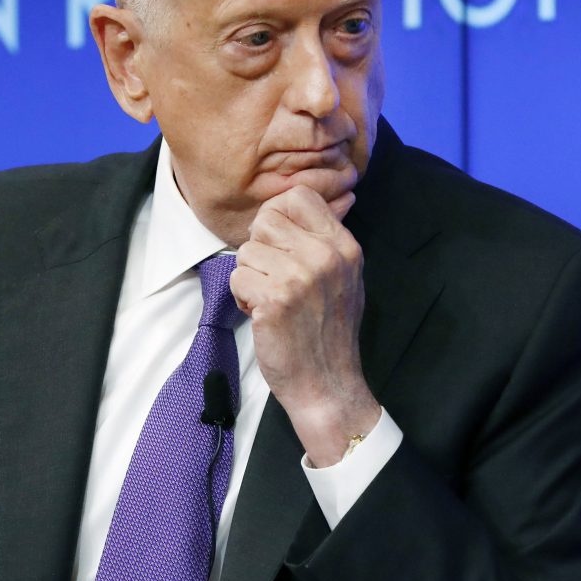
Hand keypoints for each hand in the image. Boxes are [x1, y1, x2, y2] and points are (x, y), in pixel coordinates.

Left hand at [231, 185, 380, 466]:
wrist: (328, 385)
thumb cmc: (328, 334)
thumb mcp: (343, 278)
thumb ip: (321, 243)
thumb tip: (286, 210)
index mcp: (343, 246)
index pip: (298, 196)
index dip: (277, 215)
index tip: (276, 243)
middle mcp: (324, 256)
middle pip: (266, 220)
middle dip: (259, 249)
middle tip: (272, 278)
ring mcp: (300, 276)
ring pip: (246, 251)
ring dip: (249, 278)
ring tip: (271, 302)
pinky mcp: (275, 299)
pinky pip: (237, 278)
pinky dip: (243, 299)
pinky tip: (264, 316)